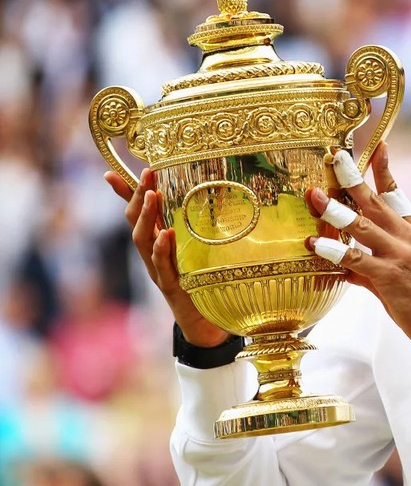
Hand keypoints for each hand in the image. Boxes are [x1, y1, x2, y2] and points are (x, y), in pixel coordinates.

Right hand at [104, 168, 229, 347]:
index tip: (110, 173)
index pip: (136, 215)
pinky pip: (163, 266)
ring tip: (153, 195)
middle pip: (135, 223)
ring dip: (146, 217)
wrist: (205, 323)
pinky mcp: (172, 286)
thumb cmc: (201, 283)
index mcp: (157, 244)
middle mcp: (152, 256)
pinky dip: (162, 249)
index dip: (124, 194)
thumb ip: (194, 232)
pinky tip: (165, 234)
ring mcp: (159, 271)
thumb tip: (214, 199)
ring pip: (142, 242)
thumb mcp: (197, 252)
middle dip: (138, 197)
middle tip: (146, 174)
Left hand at [306, 144, 410, 350]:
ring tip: (314, 196)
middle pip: (375, 200)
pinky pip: (356, 259)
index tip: (377, 146)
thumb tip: (346, 266)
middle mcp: (407, 237)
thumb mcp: (404, 271)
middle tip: (334, 157)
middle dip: (353, 178)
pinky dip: (334, 250)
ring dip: (335, 210)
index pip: (397, 193)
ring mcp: (399, 255)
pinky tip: (315, 244)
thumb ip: (373, 263)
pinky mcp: (389, 276)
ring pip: (362, 225)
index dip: (385, 169)